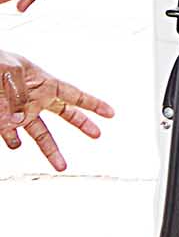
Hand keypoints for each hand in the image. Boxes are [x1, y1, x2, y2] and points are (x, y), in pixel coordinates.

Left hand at [0, 51, 113, 172]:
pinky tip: (15, 144)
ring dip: (51, 150)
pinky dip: (13, 140)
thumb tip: (20, 121)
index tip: (110, 113)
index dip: (93, 104)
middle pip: (65, 114)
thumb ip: (18, 95)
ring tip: (61, 166)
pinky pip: (11, 134)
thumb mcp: (10, 70)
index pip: (74, 95)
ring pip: (41, 134)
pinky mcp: (2, 121)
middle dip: (82, 124)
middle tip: (97, 135)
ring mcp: (20, 111)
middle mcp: (36, 99)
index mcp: (44, 83)